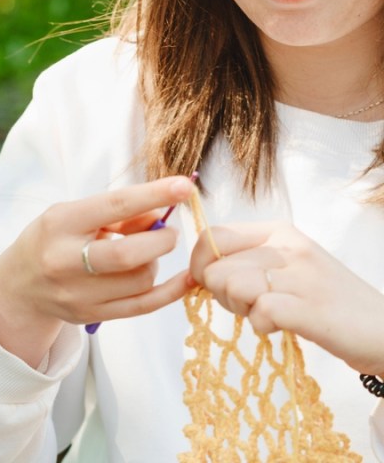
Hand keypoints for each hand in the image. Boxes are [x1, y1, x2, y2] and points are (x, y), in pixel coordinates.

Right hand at [0, 175, 193, 366]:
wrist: (19, 285)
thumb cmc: (52, 239)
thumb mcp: (74, 214)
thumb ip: (116, 213)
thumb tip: (162, 213)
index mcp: (60, 223)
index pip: (113, 206)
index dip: (152, 195)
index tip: (182, 187)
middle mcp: (65, 260)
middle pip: (128, 254)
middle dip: (161, 240)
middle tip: (169, 232)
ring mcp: (77, 293)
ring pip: (140, 279)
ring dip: (155, 262)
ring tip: (146, 254)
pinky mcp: (91, 315)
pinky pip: (143, 306)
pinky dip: (170, 292)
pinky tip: (185, 280)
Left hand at [189, 222, 383, 375]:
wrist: (383, 329)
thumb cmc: (324, 300)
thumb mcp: (284, 267)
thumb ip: (243, 262)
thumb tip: (197, 271)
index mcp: (278, 232)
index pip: (214, 236)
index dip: (199, 264)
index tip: (206, 284)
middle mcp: (289, 247)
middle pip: (216, 268)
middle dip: (221, 294)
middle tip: (249, 307)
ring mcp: (302, 276)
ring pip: (232, 286)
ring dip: (240, 310)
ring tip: (266, 315)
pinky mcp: (312, 309)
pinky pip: (260, 312)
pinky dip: (261, 326)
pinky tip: (279, 327)